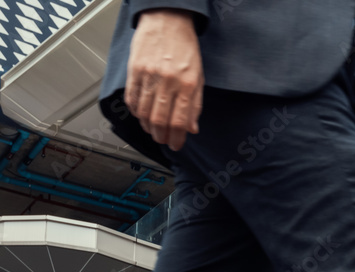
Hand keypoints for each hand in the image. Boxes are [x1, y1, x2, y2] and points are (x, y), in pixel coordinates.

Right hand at [125, 9, 203, 151]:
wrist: (167, 20)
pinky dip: (135, 112)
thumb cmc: (185, 48)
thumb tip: (192, 128)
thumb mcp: (199, 76)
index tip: (176, 145)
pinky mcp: (134, 70)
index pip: (181, 121)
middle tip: (163, 141)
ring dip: (148, 127)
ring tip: (152, 131)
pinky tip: (141, 116)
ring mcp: (149, 76)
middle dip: (161, 136)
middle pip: (160, 120)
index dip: (177, 138)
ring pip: (144, 112)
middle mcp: (168, 81)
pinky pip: (132, 98)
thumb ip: (195, 104)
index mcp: (188, 84)